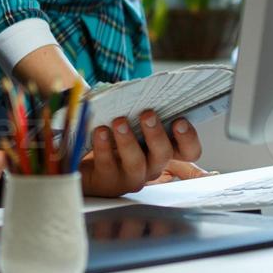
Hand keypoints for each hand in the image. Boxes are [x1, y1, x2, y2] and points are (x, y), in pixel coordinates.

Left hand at [79, 112, 202, 197]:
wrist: (83, 163)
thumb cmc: (113, 137)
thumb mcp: (131, 122)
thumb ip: (140, 110)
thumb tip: (140, 90)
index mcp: (162, 150)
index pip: (188, 151)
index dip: (188, 138)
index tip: (179, 121)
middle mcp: (151, 166)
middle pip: (163, 155)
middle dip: (156, 134)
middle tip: (147, 114)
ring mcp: (131, 177)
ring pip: (136, 163)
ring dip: (128, 141)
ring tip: (119, 122)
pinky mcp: (108, 182)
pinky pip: (108, 165)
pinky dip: (103, 147)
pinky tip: (100, 131)